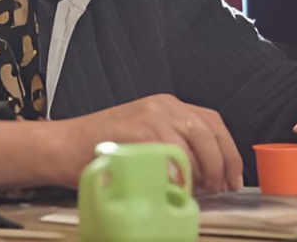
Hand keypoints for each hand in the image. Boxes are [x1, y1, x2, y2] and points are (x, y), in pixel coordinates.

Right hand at [55, 94, 243, 194]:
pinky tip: (174, 188)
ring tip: (196, 190)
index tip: (233, 177)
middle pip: (209, 133)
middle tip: (219, 188)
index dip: (229, 151)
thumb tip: (205, 175)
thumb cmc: (101, 148)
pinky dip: (178, 176)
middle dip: (220, 165)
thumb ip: (173, 145)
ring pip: (193, 146)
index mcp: (167, 105)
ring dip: (201, 173)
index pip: (213, 122)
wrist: (63, 146)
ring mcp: (150, 117)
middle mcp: (163, 106)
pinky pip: (171, 156)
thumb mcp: (144, 136)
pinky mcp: (138, 132)